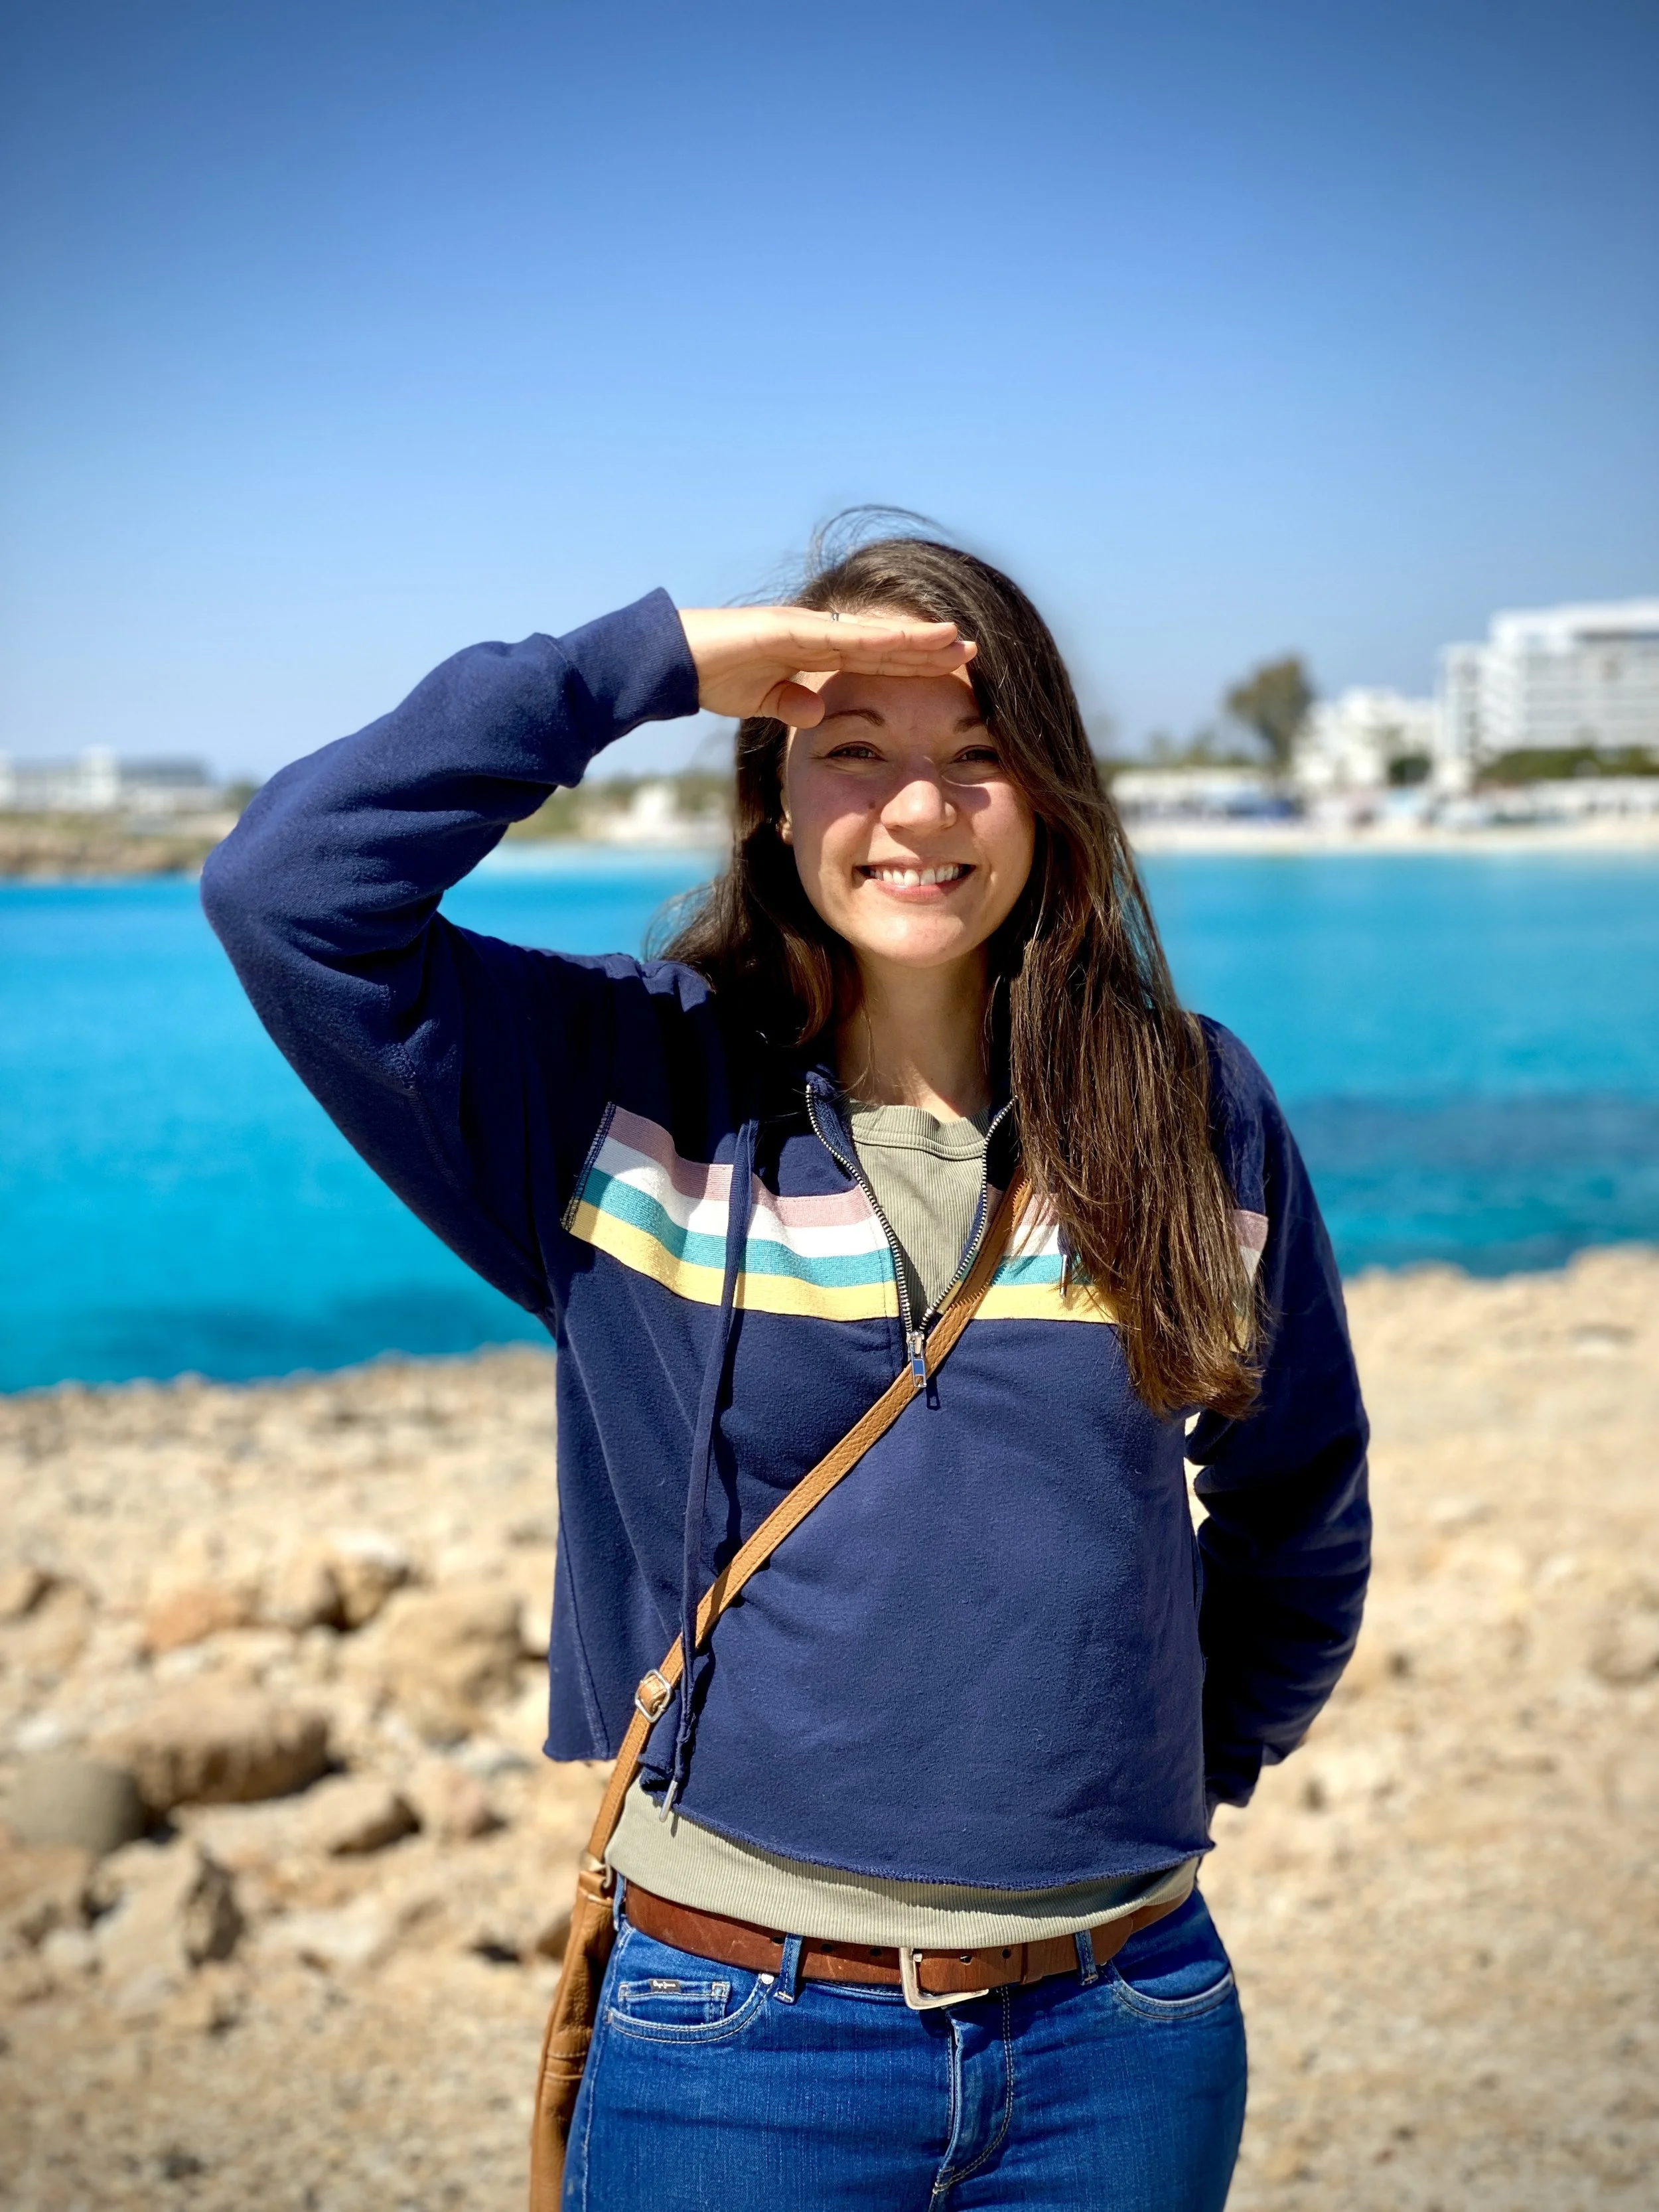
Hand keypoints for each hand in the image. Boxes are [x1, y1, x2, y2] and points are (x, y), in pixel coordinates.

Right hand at [676, 606, 975, 725]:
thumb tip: (818, 712)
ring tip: (955, 638)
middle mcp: (817, 634)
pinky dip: (877, 637)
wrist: (674, 662)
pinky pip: (841, 635)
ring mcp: (805, 627)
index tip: (951, 670)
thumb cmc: (714, 676)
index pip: (874, 658)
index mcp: (814, 652)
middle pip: (884, 642)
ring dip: (915, 637)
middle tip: (973, 648)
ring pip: (871, 633)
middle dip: (927, 647)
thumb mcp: (761, 700)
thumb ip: (790, 702)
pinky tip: (909, 638)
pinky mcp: (788, 627)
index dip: (913, 662)